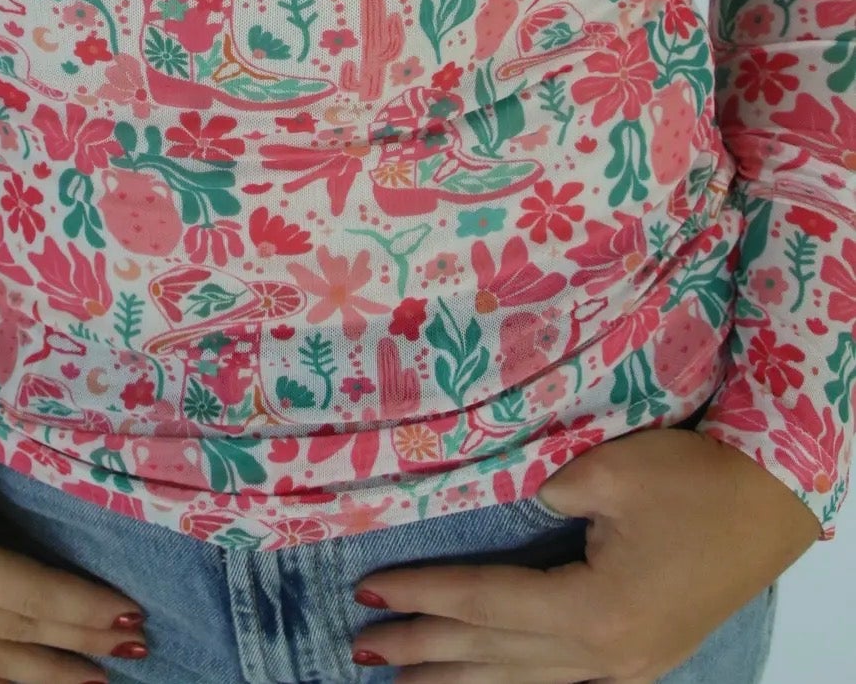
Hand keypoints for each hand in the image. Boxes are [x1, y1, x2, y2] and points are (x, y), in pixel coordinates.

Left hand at [349, 423, 819, 683]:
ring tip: (401, 681)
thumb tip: (520, 506)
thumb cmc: (694, 480)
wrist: (770, 504)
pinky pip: (554, 679)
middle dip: (424, 652)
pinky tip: (482, 680)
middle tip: (363, 645)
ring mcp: (623, 667)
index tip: (368, 590)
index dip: (423, 597)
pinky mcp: (636, 659)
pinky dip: (507, 679)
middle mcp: (604, 654)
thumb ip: (551, 493)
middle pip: (494, 655)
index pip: (485, 605)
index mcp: (594, 611)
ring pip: (521, 679)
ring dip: (458, 677)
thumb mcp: (612, 471)